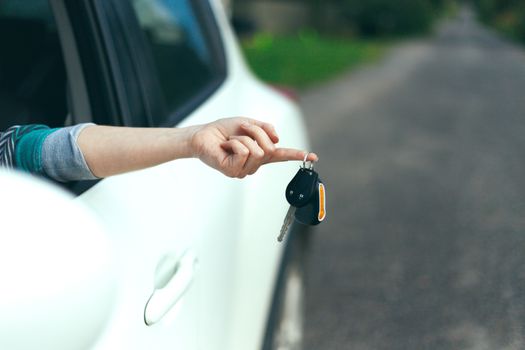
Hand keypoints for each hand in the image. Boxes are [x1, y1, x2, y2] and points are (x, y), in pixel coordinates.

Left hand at [190, 117, 317, 177]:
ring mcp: (243, 170)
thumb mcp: (248, 124)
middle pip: (269, 148)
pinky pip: (244, 152)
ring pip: (256, 150)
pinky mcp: (233, 171)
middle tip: (241, 129)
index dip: (297, 155)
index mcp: (260, 154)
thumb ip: (265, 129)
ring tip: (231, 139)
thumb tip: (277, 139)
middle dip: (256, 132)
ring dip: (243, 137)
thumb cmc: (223, 131)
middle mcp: (254, 165)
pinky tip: (225, 146)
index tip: (314, 157)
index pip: (281, 156)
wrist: (202, 135)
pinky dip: (234, 143)